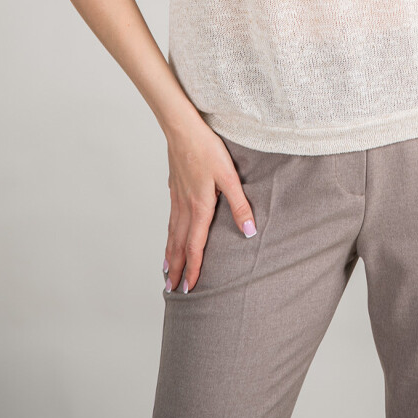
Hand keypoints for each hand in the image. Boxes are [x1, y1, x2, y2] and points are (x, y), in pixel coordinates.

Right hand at [162, 111, 257, 293]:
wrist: (182, 128)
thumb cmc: (207, 149)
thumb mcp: (229, 176)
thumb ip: (240, 205)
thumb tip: (249, 232)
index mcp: (199, 207)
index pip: (195, 246)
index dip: (194, 268)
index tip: (189, 288)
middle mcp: (184, 206)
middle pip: (179, 245)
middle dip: (177, 268)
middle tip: (172, 290)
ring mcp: (176, 197)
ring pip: (172, 232)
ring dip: (170, 254)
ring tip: (167, 270)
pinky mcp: (174, 187)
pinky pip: (170, 218)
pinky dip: (169, 234)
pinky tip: (170, 234)